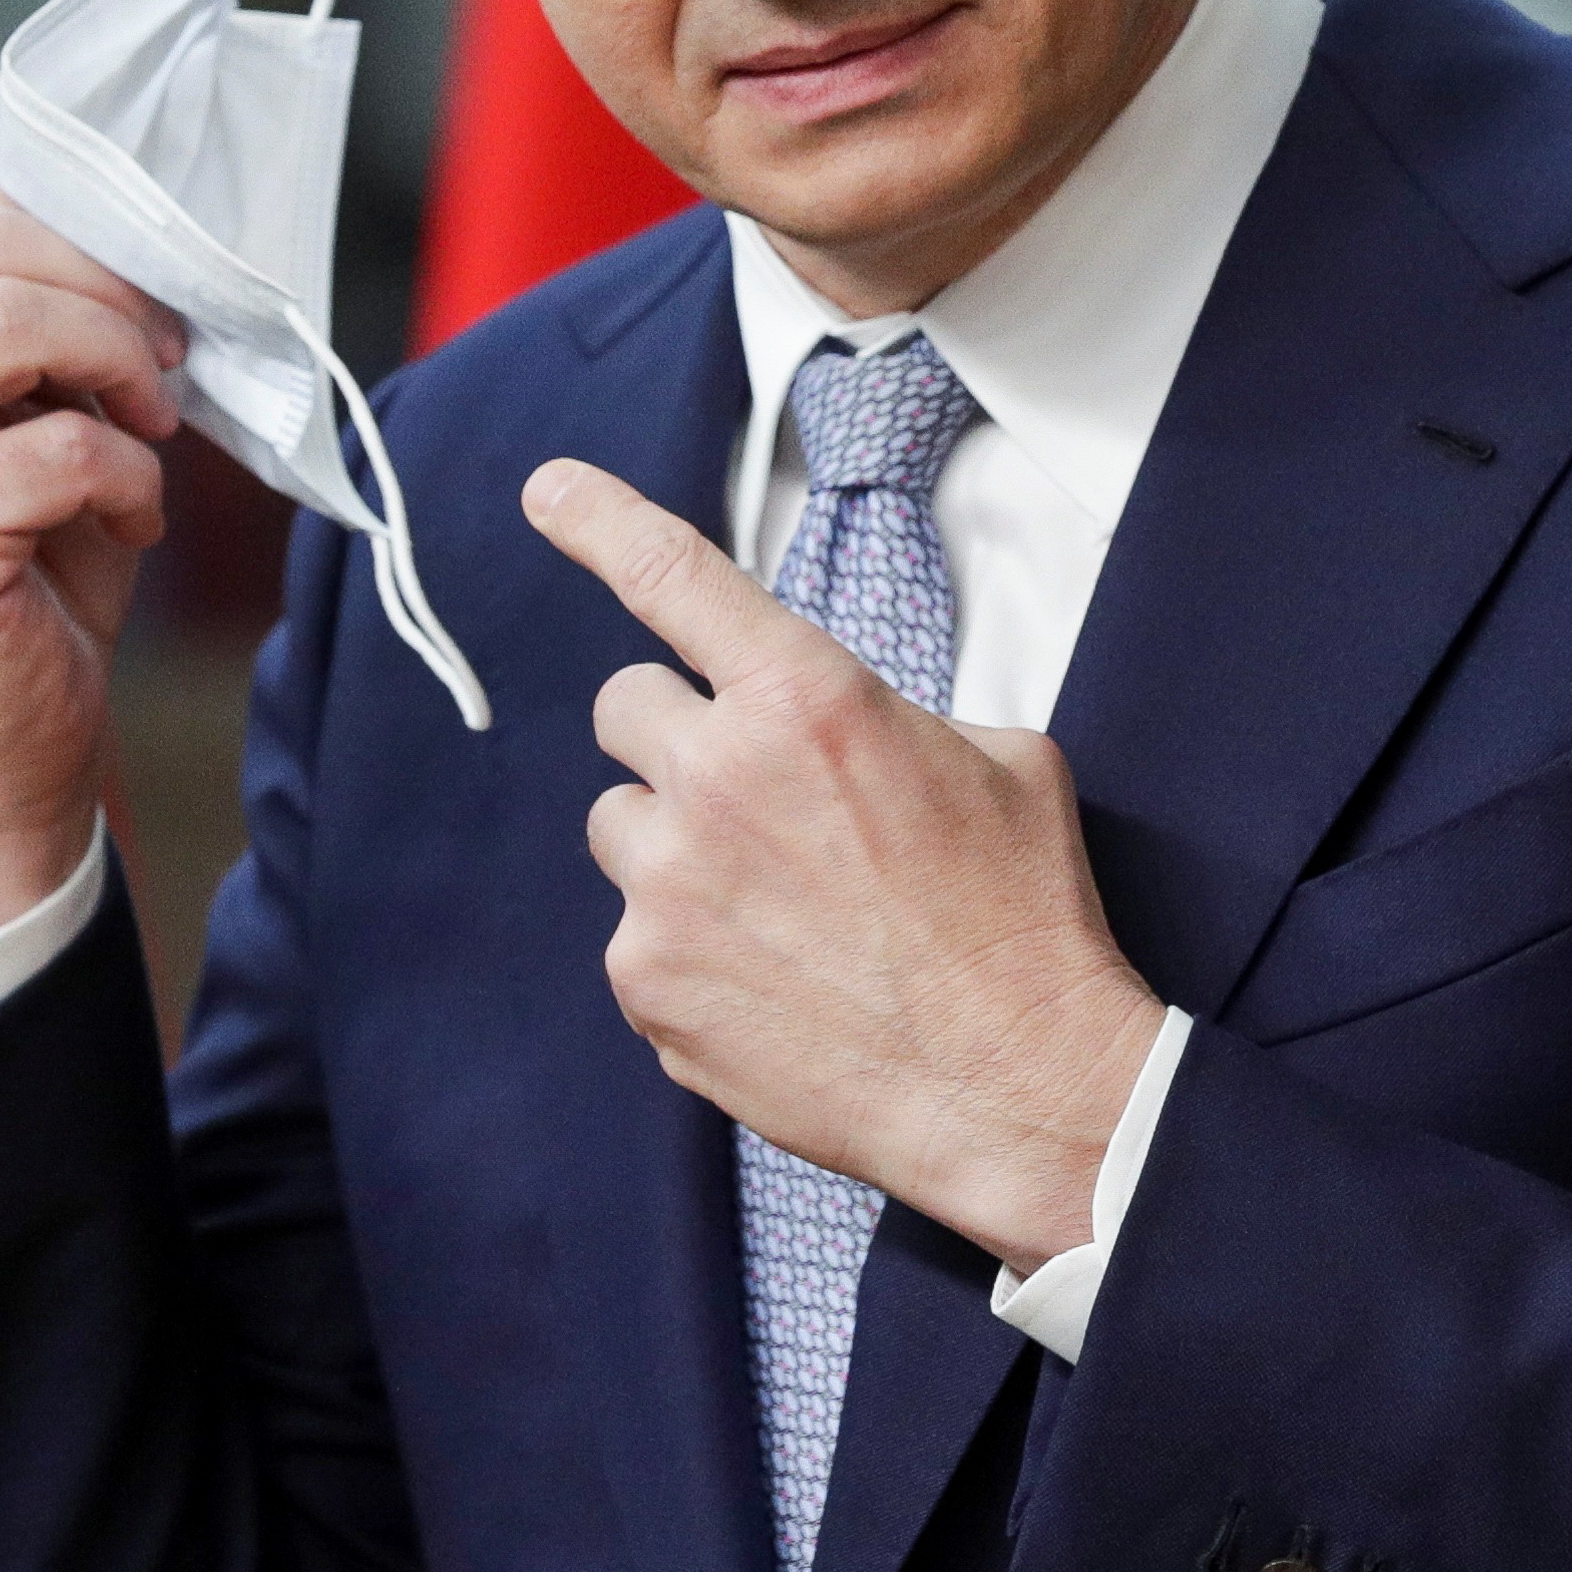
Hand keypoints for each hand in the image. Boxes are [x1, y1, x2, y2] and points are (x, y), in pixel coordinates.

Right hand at [0, 169, 186, 953]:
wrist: (2, 748)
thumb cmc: (34, 573)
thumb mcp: (37, 420)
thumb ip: (55, 326)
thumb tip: (148, 237)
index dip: (57, 221)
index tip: (132, 291)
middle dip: (110, 286)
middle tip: (164, 362)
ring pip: (10, 320)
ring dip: (119, 362)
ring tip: (151, 424)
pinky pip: (60, 446)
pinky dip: (131, 475)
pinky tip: (134, 517)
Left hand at [525, 456, 1164, 1271]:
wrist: (1021, 1082)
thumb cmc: (1023, 919)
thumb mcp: (1001, 760)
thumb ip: (890, 715)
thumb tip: (847, 727)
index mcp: (806, 699)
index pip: (672, 575)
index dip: (598, 518)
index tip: (548, 488)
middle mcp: (718, 776)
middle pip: (628, 707)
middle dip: (681, 737)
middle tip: (753, 796)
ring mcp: (668, 885)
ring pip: (619, 824)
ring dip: (675, 844)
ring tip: (776, 907)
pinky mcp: (648, 981)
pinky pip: (635, 933)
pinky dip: (687, 949)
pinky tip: (773, 983)